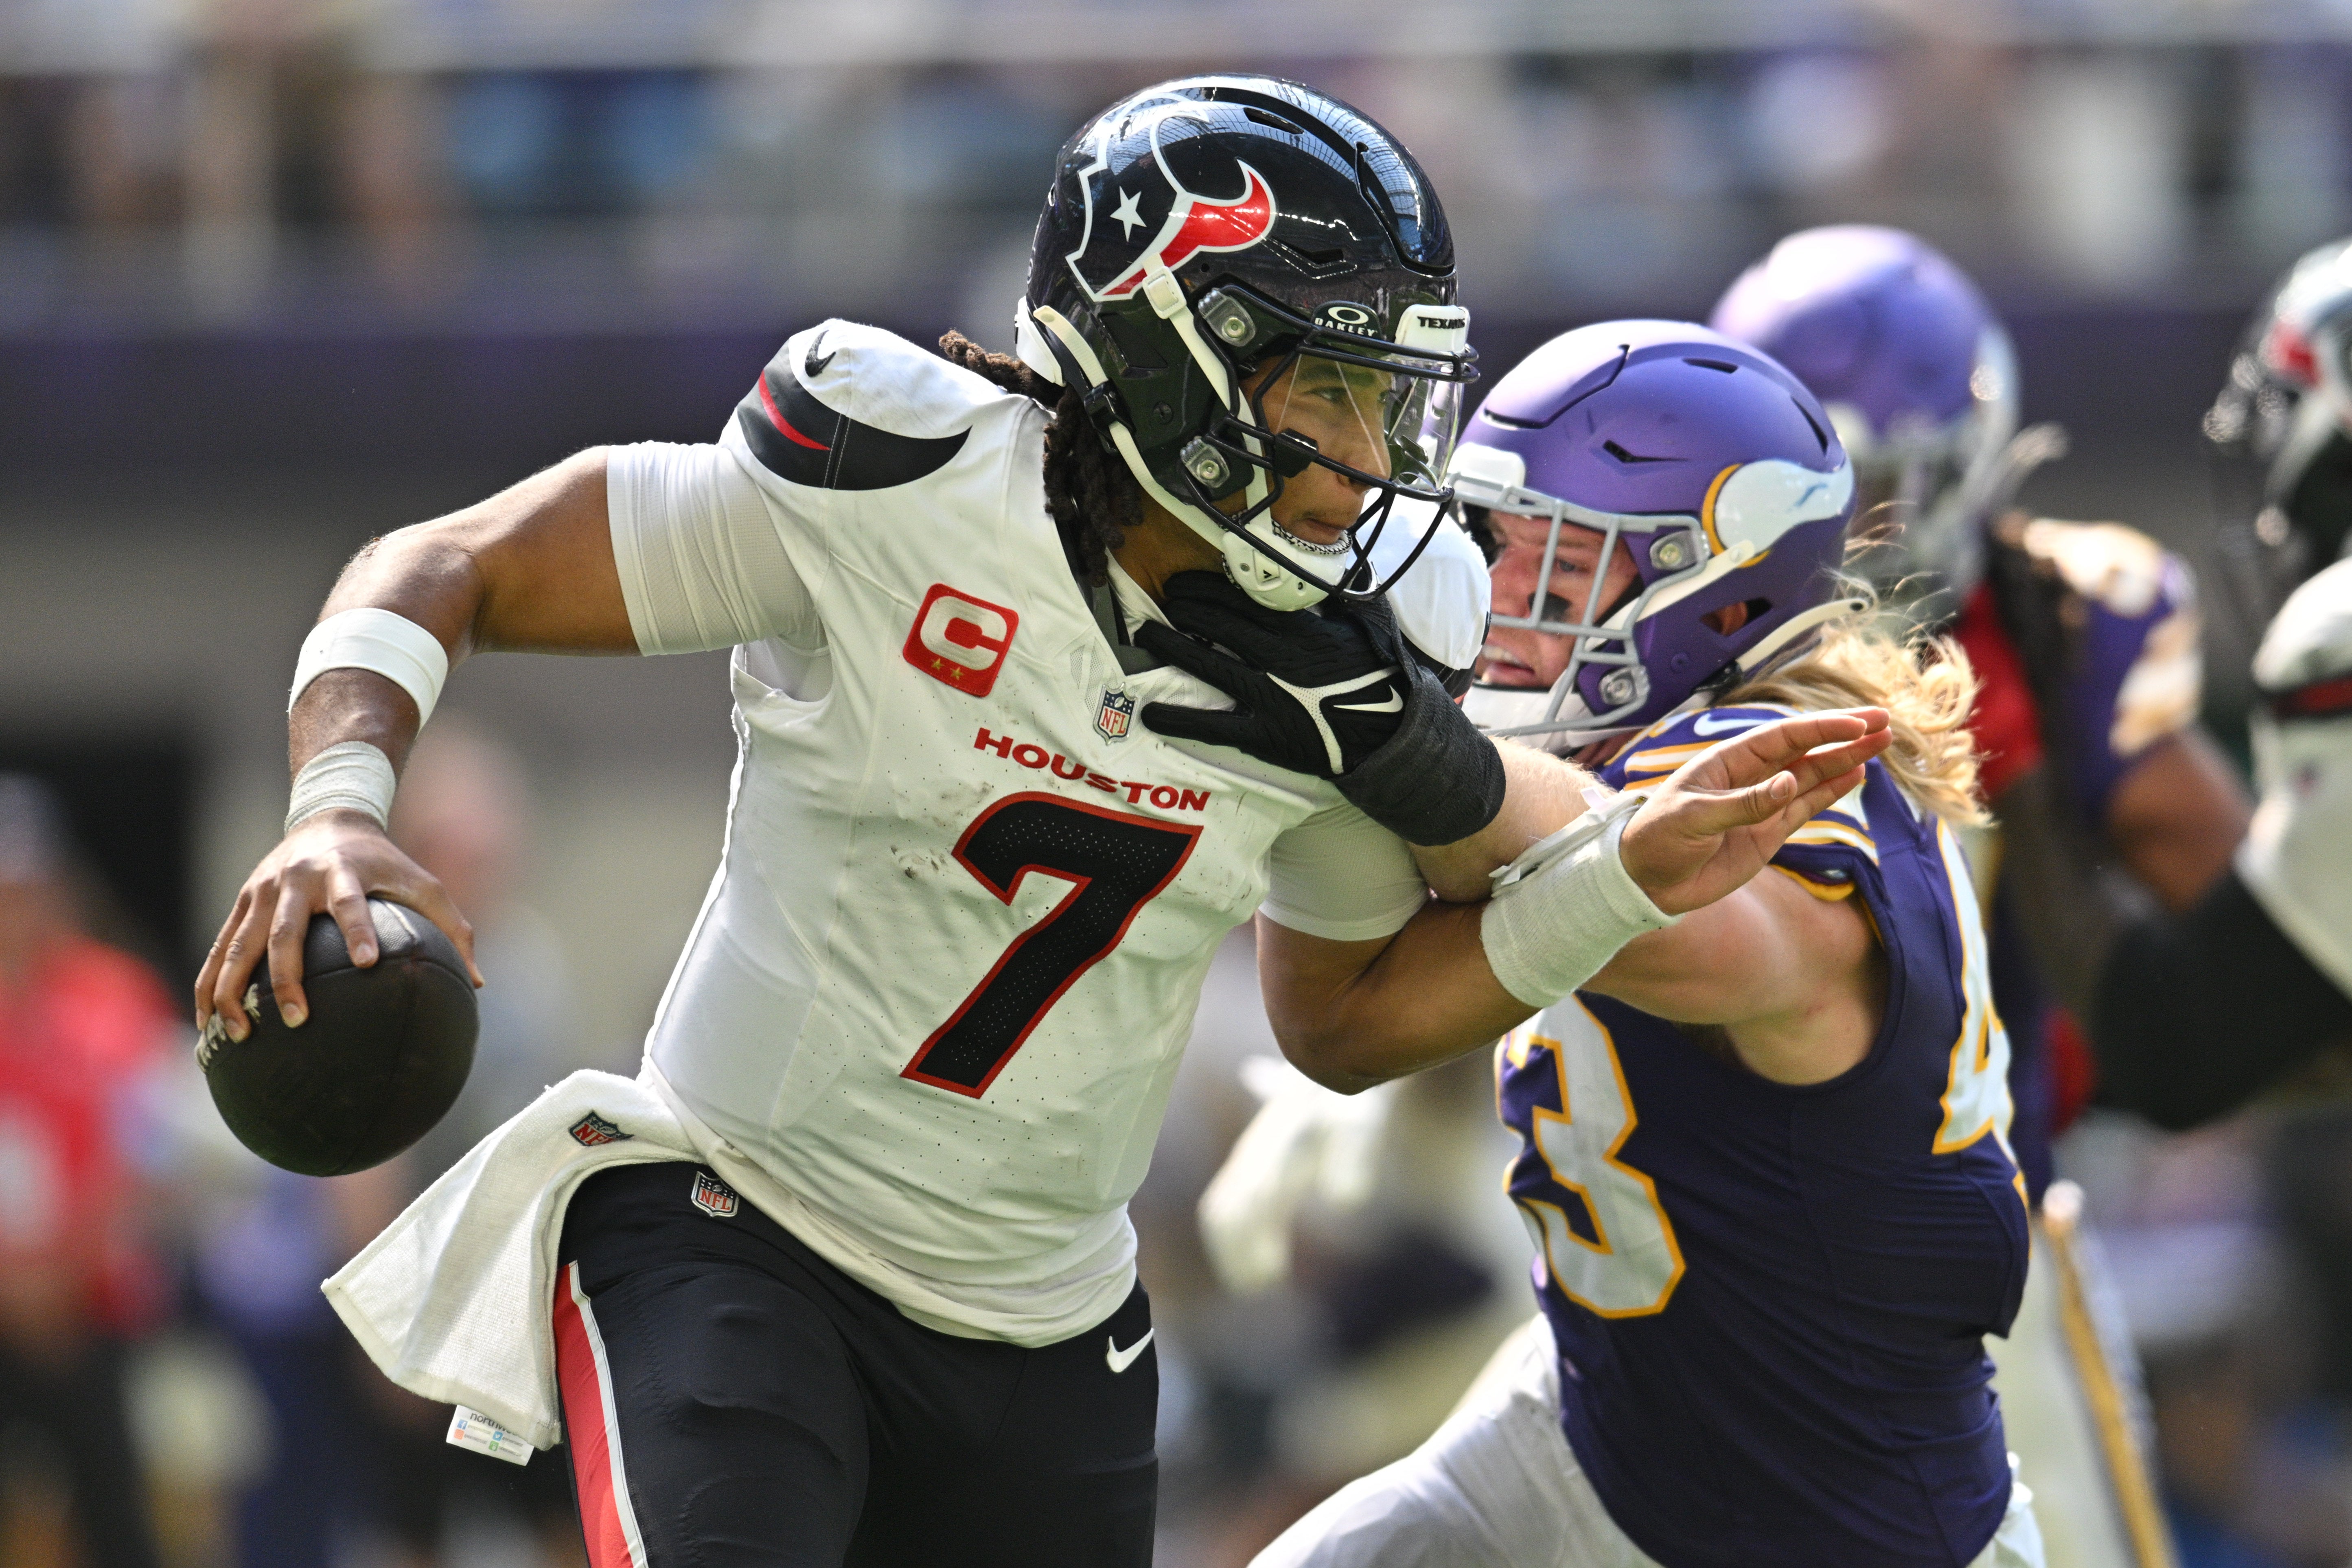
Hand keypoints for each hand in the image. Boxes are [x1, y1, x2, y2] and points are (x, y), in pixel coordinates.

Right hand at [194, 812, 479, 1041]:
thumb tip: (478, 982)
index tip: (367, 962)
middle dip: (287, 978)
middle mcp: (296, 881)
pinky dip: (209, 985)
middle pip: (284, 933)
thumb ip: (453, 927)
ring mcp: (262, 892)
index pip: (350, 902)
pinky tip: (208, 1022)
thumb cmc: (384, 861)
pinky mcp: (242, 904)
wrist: (327, 817)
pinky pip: (218, 949)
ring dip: (233, 991)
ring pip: (238, 946)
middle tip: (298, 1019)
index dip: (357, 929)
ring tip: (239, 1034)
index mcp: (342, 872)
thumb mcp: (423, 882)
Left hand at [1135, 571, 1408, 776]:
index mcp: (1300, 631)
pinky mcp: (1265, 734)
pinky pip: (1215, 726)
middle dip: (1185, 610)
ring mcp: (1270, 697)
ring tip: (1147, 636)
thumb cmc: (1373, 678)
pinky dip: (1181, 720)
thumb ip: (1324, 606)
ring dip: (1174, 648)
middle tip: (1161, 605)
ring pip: (1211, 666)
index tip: (1181, 584)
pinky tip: (1150, 714)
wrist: (1389, 732)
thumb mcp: (1356, 629)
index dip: (1206, 590)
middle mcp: (1279, 659)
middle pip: (1220, 626)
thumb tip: (1301, 583)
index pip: (1242, 601)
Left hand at [1619, 710, 1892, 914]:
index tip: (1857, 723)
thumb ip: (1744, 803)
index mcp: (1727, 762)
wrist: (1644, 881)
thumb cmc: (1657, 839)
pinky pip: (1806, 807)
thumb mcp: (1694, 818)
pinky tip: (1856, 777)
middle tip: (1885, 721)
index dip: (1822, 728)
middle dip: (1844, 736)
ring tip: (1881, 744)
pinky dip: (1831, 792)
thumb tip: (1790, 784)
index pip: (1783, 737)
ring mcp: (1762, 804)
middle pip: (1806, 749)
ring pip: (1813, 775)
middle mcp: (1750, 777)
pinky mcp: (1768, 832)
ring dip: (1846, 761)